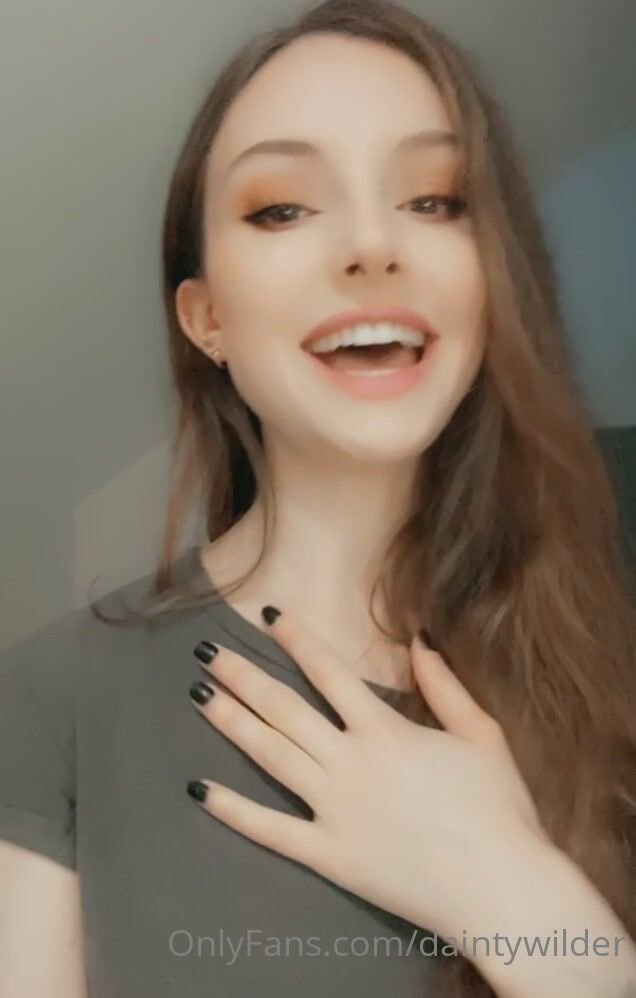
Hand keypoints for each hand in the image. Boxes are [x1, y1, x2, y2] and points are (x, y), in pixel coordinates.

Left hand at [187, 606, 548, 939]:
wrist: (501, 889)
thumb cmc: (499, 809)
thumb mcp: (481, 734)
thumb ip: (445, 684)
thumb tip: (419, 636)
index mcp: (385, 731)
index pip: (330, 673)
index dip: (298, 640)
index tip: (269, 615)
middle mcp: (349, 763)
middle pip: (284, 709)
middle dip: (243, 676)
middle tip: (207, 652)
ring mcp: (333, 810)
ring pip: (270, 756)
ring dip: (231, 723)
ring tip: (198, 696)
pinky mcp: (328, 855)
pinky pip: (270, 830)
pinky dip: (232, 810)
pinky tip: (199, 789)